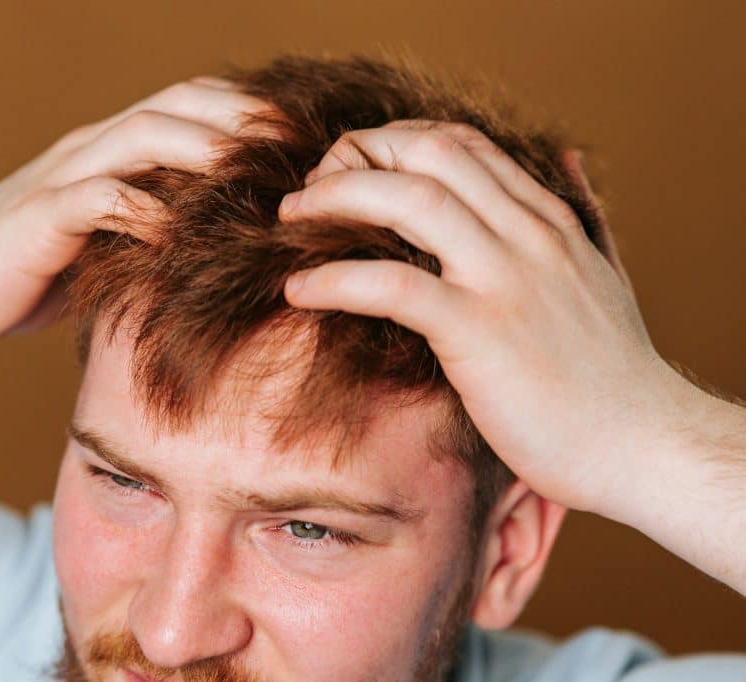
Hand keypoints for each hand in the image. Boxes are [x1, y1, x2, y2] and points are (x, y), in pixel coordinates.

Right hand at [0, 77, 272, 344]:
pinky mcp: (38, 219)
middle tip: (298, 143)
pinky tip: (178, 233)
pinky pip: (97, 199)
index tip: (298, 141)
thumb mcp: (97, 246)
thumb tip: (208, 249)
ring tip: (252, 171)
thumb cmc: (22, 272)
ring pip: (141, 136)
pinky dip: (142, 208)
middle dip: (240, 116)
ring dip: (201, 147)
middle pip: (174, 105)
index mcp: (106, 153)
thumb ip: (144, 231)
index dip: (242, 113)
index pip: (183, 107)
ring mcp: (61, 178)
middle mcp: (88, 151)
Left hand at [279, 121, 684, 511]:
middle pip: (427, 152)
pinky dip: (335, 278)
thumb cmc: (614, 373)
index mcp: (547, 220)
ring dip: (336, 199)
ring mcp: (505, 278)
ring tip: (290, 222)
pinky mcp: (479, 331)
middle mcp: (527, 235)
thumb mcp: (605, 272)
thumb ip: (584, 212)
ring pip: (409, 199)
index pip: (460, 144)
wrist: (642, 445)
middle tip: (310, 193)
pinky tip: (299, 289)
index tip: (352, 172)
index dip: (392, 142)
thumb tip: (569, 158)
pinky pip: (392, 285)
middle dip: (356, 156)